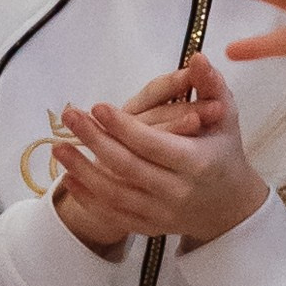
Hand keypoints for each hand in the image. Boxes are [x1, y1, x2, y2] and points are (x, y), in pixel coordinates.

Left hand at [51, 57, 269, 253]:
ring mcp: (162, 213)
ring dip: (82, 171)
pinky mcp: (150, 227)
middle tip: (70, 116)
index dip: (123, 127)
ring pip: (115, 194)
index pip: (154, 145)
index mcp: (198, 163)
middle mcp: (179, 192)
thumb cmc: (223, 151)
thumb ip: (210, 85)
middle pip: (128, 168)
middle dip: (95, 141)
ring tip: (58, 147)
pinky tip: (69, 176)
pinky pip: (113, 214)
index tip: (98, 106)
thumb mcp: (225, 116)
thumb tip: (196, 58)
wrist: (228, 205)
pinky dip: (88, 197)